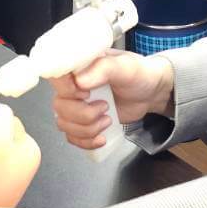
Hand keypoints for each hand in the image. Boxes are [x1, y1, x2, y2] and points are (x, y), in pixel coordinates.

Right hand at [51, 51, 173, 150]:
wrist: (151, 93)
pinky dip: (86, 141)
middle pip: (59, 106)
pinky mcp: (83, 122)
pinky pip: (72, 137)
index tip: (86, 94)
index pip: (55, 77)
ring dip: (87, 129)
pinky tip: (102, 137)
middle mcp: (73, 85)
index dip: (66, 90)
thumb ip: (104, 68)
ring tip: (107, 120)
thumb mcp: (125, 66)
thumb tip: (79, 81)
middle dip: (83, 114)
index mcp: (79, 66)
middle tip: (105, 107)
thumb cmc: (138, 74)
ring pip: (64, 124)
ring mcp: (77, 104)